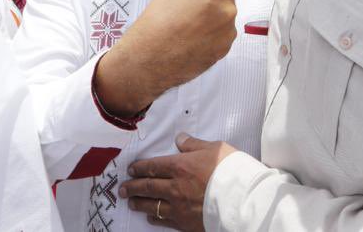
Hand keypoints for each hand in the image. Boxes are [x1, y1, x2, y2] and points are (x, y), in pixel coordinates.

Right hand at [94, 0, 286, 115]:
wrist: (149, 55)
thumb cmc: (158, 18)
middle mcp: (228, 11)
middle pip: (224, 4)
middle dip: (209, 7)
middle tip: (184, 16)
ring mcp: (227, 34)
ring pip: (221, 23)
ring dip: (206, 25)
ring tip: (181, 31)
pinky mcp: (223, 52)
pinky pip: (218, 40)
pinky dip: (205, 41)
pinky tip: (187, 44)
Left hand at [120, 133, 236, 230]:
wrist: (240, 199)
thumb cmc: (229, 169)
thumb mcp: (214, 148)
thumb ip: (194, 144)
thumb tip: (180, 139)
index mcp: (180, 166)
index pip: (153, 167)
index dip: (140, 168)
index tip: (131, 169)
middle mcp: (174, 187)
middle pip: (148, 187)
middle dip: (132, 187)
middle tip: (122, 188)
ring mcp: (178, 207)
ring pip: (151, 205)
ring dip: (139, 203)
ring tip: (130, 202)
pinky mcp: (185, 223)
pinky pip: (164, 221)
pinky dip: (154, 218)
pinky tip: (150, 217)